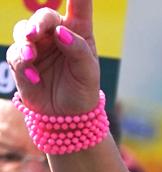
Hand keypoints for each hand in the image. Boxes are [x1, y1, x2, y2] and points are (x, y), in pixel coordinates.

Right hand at [5, 0, 99, 114]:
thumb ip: (78, 50)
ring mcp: (37, 45)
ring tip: (33, 56)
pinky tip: (33, 77)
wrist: (68, 114)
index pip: (78, 3)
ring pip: (24, 31)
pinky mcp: (23, 60)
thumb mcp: (89, 72)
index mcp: (78, 29)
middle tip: (37, 34)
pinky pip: (17, 55)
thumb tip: (61, 33)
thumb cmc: (83, 88)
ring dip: (27, 42)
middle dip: (39, 22)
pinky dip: (23, 64)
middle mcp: (56, 33)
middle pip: (43, 16)